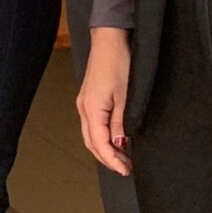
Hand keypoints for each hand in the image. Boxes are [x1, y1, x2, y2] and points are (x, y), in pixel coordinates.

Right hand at [77, 27, 132, 175]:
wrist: (110, 41)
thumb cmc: (119, 63)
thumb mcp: (127, 97)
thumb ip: (122, 122)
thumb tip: (119, 143)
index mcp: (91, 108)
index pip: (99, 143)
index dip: (112, 160)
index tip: (126, 171)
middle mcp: (84, 107)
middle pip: (91, 142)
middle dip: (107, 158)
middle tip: (126, 169)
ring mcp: (85, 103)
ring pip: (91, 134)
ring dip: (105, 148)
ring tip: (124, 158)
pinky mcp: (90, 98)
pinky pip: (93, 125)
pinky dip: (103, 137)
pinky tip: (116, 139)